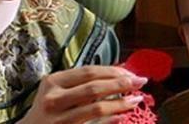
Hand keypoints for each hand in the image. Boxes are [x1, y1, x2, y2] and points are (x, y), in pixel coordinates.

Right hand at [18, 65, 147, 123]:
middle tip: (140, 82)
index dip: (112, 71)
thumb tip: (119, 74)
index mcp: (52, 82)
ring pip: (96, 107)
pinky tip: (122, 116)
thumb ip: (81, 84)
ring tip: (136, 100)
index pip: (88, 72)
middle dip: (120, 84)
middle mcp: (53, 99)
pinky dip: (110, 120)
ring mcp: (59, 119)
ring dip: (120, 103)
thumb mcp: (57, 92)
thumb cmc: (48, 111)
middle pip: (94, 87)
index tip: (131, 73)